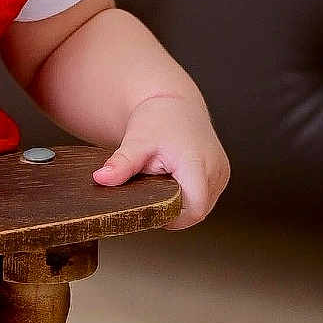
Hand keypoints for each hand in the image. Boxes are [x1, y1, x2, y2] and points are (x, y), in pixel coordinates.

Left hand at [92, 93, 229, 228]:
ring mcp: (221, 174)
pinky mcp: (221, 175)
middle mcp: (216, 170)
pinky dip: (188, 197)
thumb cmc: (158, 120)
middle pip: (197, 211)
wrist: (174, 104)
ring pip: (202, 206)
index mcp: (197, 164)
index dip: (173, 218)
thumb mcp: (136, 142)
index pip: (194, 210)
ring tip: (162, 184)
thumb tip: (101, 179)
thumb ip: (121, 164)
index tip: (152, 212)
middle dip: (173, 210)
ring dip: (182, 204)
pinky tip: (173, 183)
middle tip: (151, 194)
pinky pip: (205, 198)